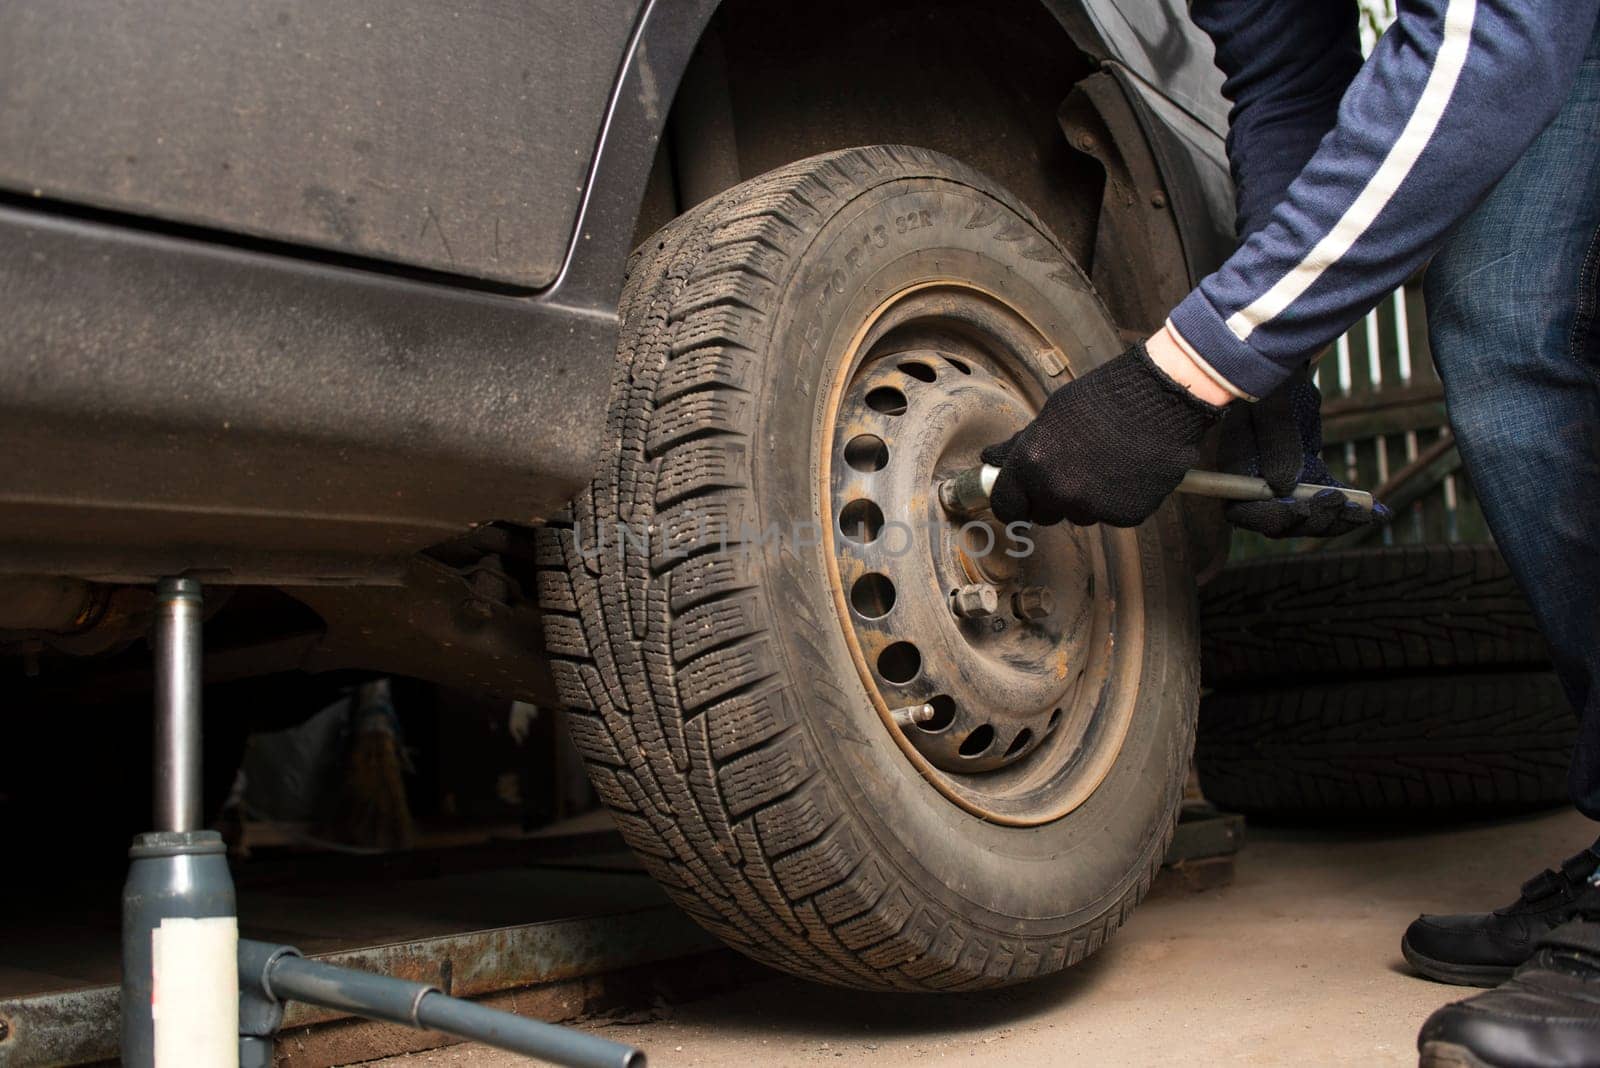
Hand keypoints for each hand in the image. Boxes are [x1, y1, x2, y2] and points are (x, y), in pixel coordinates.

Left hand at [981, 340, 1224, 526]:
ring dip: (1087, 498)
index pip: (1006, 506)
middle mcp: (1058, 492)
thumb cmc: (1103, 399)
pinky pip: (1112, 515)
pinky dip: (1118, 499)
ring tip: (1106, 462)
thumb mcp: (1051, 415)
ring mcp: (1093, 507)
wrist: (1159, 399)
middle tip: (1073, 469)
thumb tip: (991, 458)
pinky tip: (1127, 470)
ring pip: (1080, 515)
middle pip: (1044, 514)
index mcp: (1031, 465)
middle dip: (1052, 498)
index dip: (1014, 503)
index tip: (1020, 501)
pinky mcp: (1125, 515)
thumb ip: (1020, 445)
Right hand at [1216, 367, 1390, 537]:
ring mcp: (1282, 486)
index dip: (1273, 517)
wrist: (1286, 373)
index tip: (1303, 509)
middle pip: (1279, 523)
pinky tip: (1377, 511)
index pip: (1246, 511)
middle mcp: (1254, 487)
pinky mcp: (1307, 480)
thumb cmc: (1270, 384)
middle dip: (1313, 520)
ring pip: (1306, 518)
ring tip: (1365, 511)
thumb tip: (1283, 486)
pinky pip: (1326, 503)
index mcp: (1233, 472)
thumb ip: (1275, 443)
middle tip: (1341, 504)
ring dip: (1336, 519)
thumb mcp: (1270, 405)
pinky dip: (1350, 510)